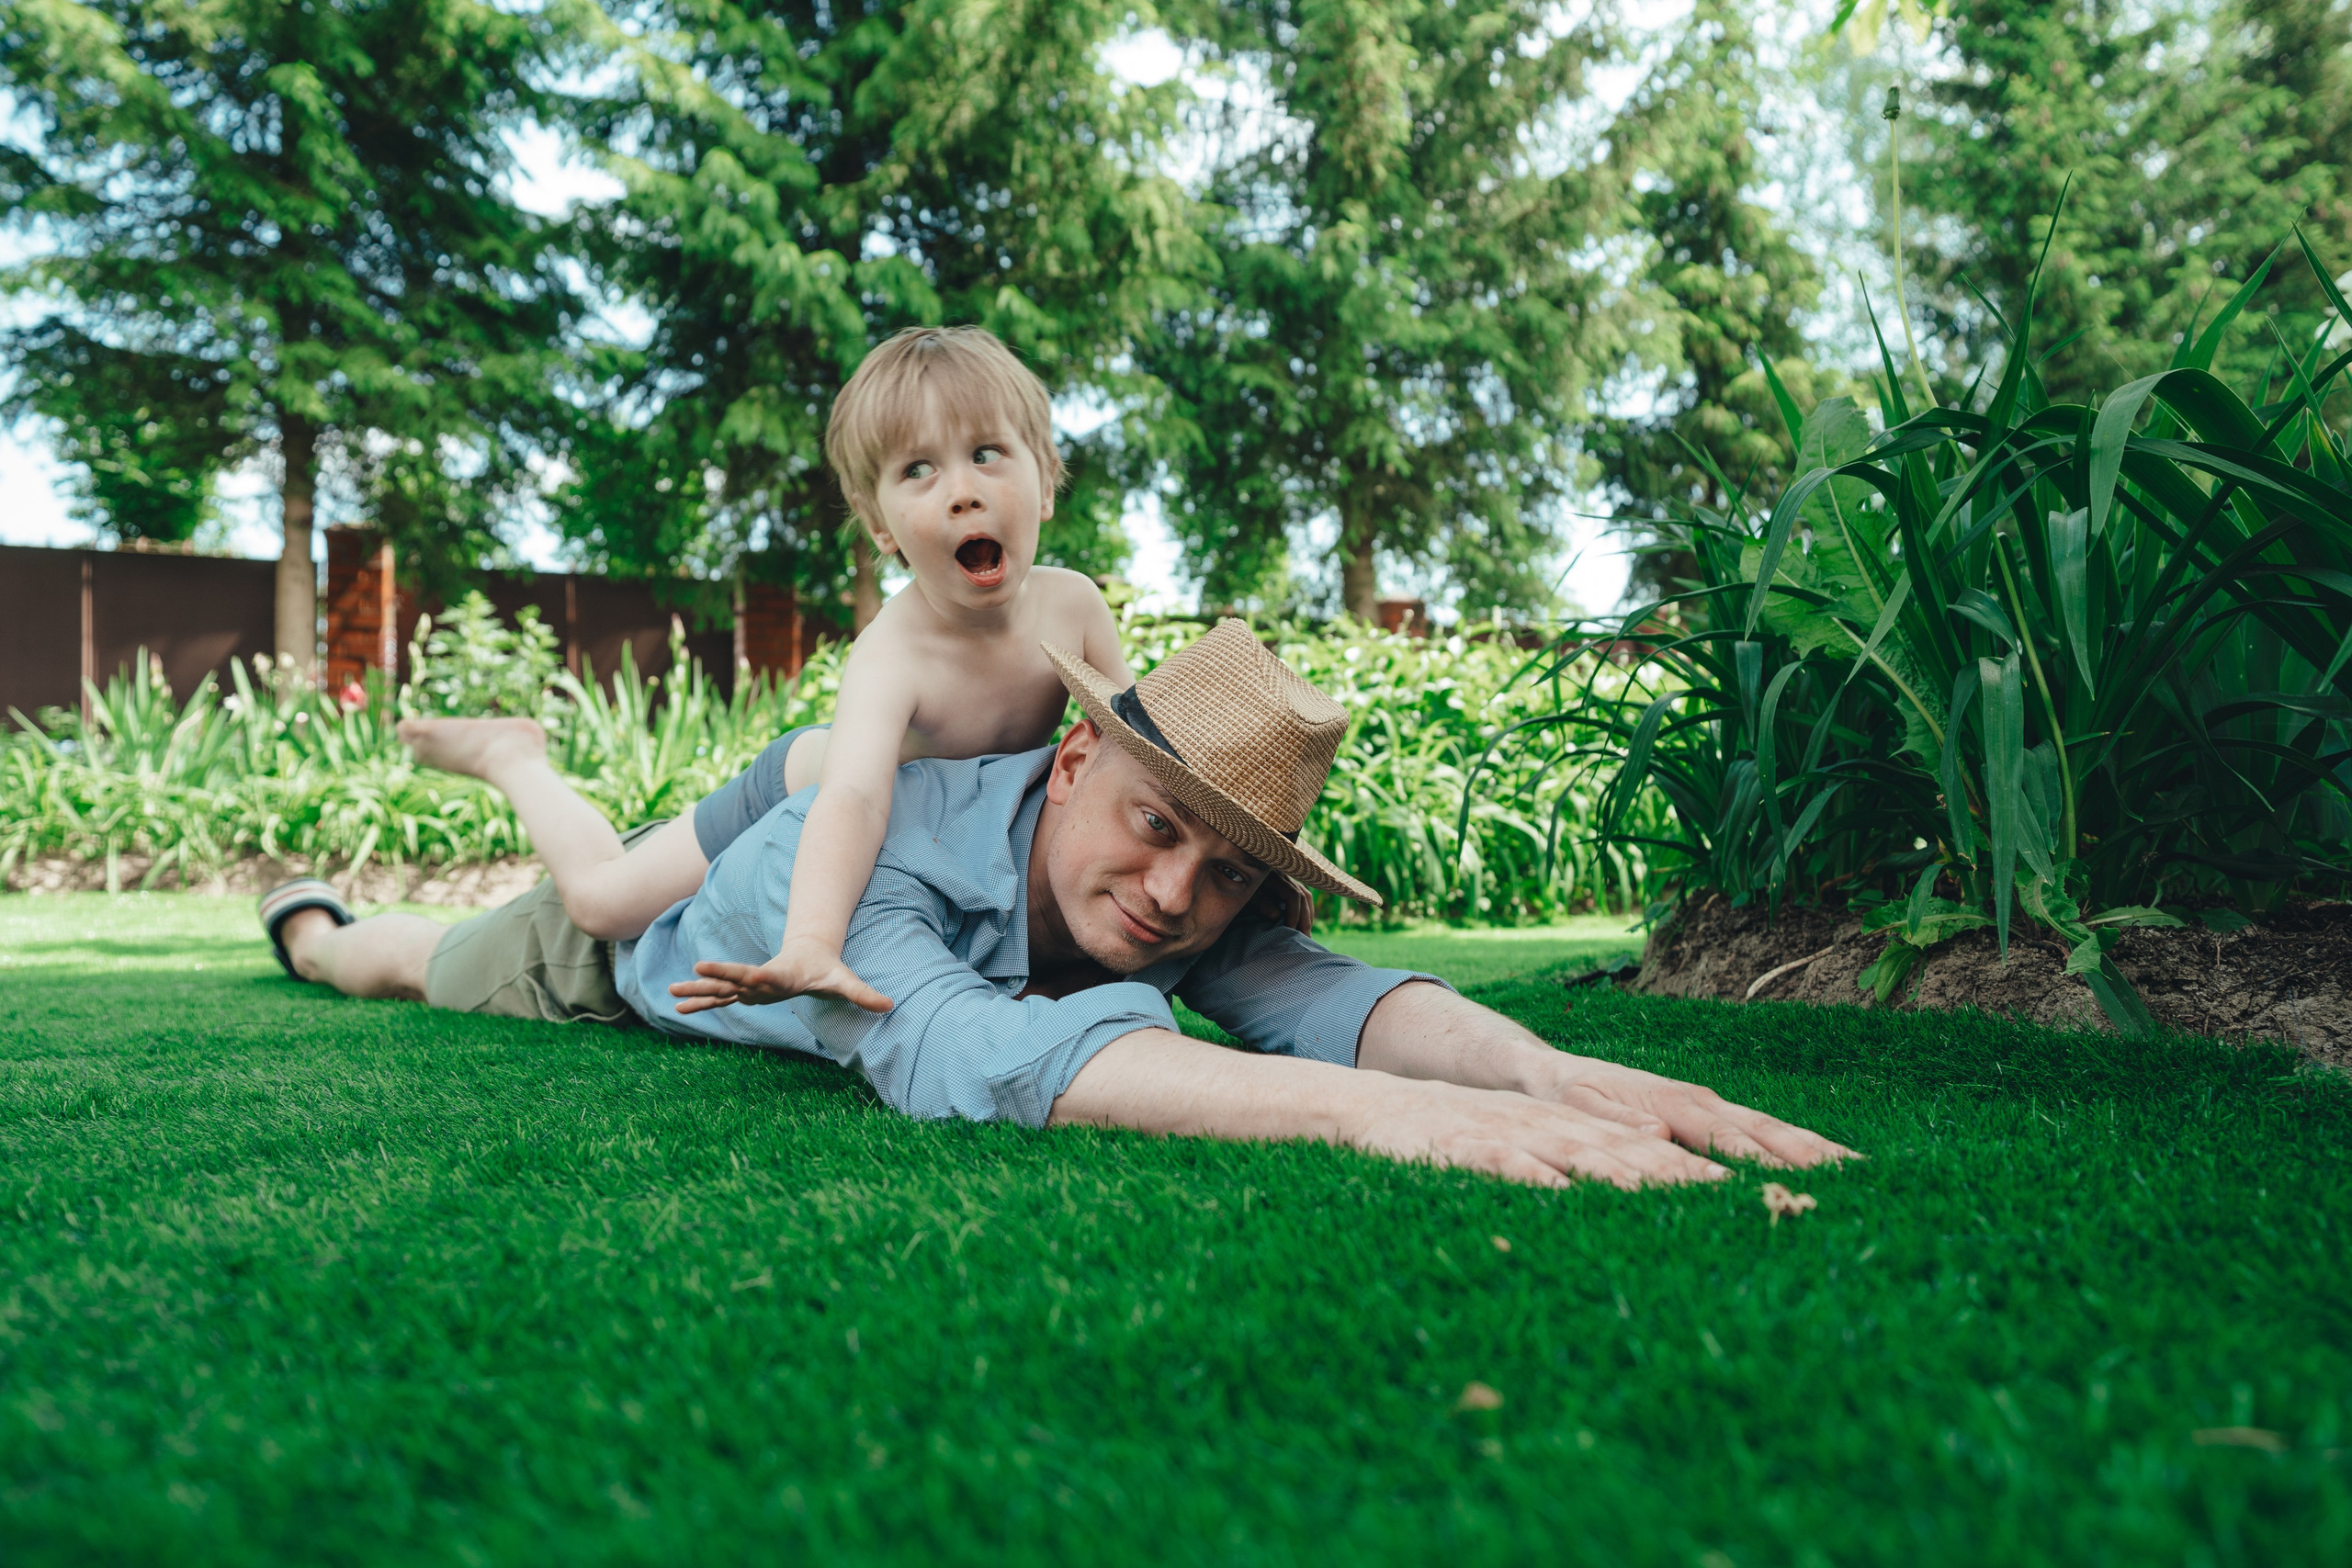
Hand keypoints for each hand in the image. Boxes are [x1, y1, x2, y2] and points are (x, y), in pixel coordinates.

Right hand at [668, 935, 893, 1014]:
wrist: (811, 953)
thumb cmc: (827, 970)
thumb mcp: (845, 981)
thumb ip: (864, 993)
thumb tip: (889, 1004)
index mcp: (781, 976)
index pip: (763, 975)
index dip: (751, 975)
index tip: (742, 975)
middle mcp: (761, 979)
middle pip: (735, 979)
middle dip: (715, 978)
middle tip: (693, 972)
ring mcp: (750, 985)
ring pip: (721, 989)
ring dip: (698, 992)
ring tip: (671, 994)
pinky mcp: (745, 991)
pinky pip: (720, 998)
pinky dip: (701, 1003)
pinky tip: (679, 1009)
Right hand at [1346, 1074, 1736, 1190]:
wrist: (1371, 1108)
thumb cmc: (1452, 1132)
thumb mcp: (1523, 1135)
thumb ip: (1580, 1148)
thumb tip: (1650, 1156)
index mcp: (1557, 1124)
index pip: (1632, 1145)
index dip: (1684, 1166)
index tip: (1736, 1189)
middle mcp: (1539, 1124)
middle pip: (1614, 1146)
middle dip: (1669, 1170)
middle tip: (1724, 1194)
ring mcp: (1501, 1133)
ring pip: (1566, 1150)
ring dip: (1615, 1170)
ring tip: (1659, 1192)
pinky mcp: (1459, 1149)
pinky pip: (1499, 1162)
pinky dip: (1530, 1175)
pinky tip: (1557, 1192)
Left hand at [1535, 1056, 1859, 1168]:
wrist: (1551, 1071)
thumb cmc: (1564, 1098)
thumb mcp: (1581, 1111)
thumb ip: (1620, 1123)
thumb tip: (1662, 1134)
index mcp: (1672, 1103)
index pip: (1729, 1136)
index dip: (1765, 1160)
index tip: (1802, 1182)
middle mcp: (1700, 1101)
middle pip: (1768, 1130)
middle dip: (1813, 1156)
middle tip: (1863, 1182)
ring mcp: (1710, 1104)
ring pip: (1775, 1129)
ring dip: (1818, 1151)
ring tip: (1866, 1175)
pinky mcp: (1710, 1112)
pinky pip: (1764, 1130)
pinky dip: (1800, 1147)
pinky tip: (1828, 1166)